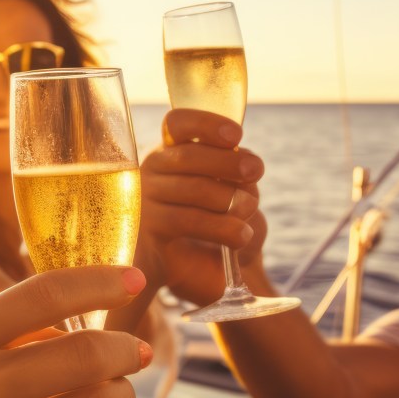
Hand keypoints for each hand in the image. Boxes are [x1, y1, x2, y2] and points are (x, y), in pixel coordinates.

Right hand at [140, 109, 270, 306]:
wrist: (199, 273)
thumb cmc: (215, 225)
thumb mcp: (227, 192)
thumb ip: (232, 170)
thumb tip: (245, 161)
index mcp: (169, 154)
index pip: (177, 124)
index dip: (206, 123)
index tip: (237, 135)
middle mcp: (149, 172)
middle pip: (188, 155)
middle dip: (228, 162)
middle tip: (256, 171)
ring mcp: (143, 201)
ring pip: (193, 188)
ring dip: (230, 199)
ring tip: (249, 213)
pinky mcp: (146, 232)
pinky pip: (187, 220)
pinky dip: (222, 227)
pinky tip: (241, 236)